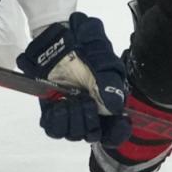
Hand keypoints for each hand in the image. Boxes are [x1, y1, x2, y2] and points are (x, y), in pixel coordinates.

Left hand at [19, 12, 130, 144]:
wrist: (58, 36)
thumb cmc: (86, 45)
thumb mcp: (103, 59)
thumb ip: (109, 83)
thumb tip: (115, 108)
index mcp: (109, 101)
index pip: (116, 130)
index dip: (119, 132)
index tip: (120, 123)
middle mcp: (91, 110)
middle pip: (93, 134)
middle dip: (90, 123)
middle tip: (86, 102)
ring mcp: (71, 111)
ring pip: (73, 133)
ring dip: (73, 122)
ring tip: (70, 103)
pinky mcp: (51, 109)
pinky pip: (53, 127)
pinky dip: (56, 120)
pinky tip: (58, 105)